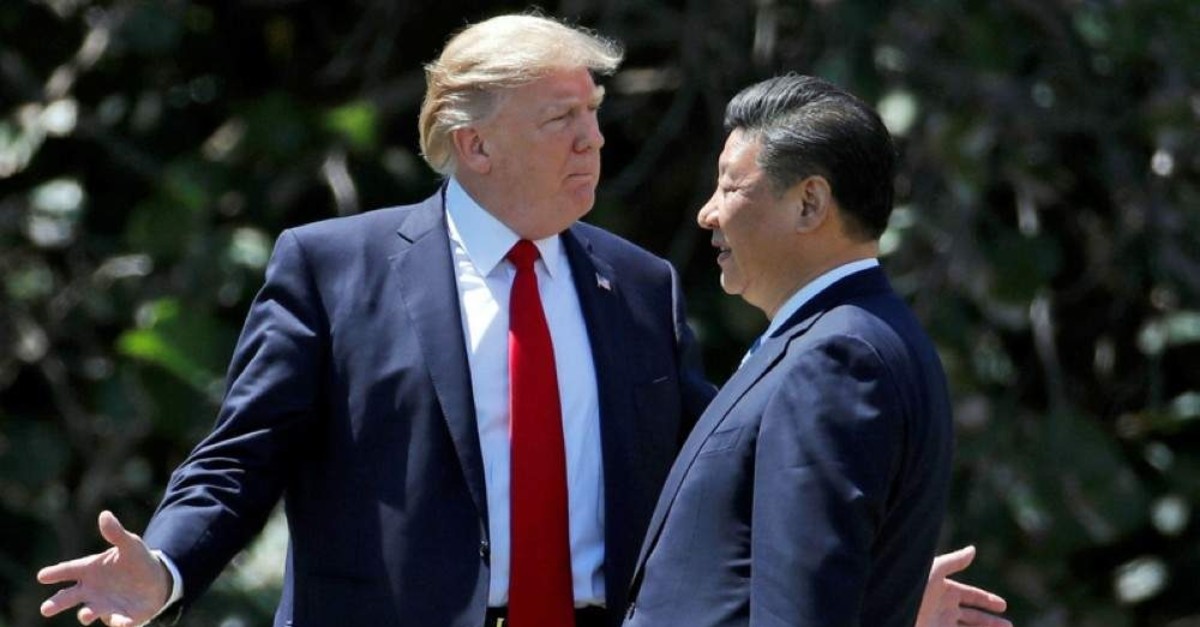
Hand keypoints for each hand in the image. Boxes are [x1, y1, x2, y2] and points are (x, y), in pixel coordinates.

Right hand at [38, 510, 170, 625]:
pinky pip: (120, 622)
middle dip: (57, 603)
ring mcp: (105, 605)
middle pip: (70, 597)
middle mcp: (92, 590)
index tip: (41, 576)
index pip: (69, 570)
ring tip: (85, 615)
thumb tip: (104, 515)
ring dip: (87, 614)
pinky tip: (121, 624)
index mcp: (90, 570)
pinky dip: (119, 623)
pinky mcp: (123, 617)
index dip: (56, 573)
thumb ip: (116, 533)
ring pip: (91, 612)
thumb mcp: (129, 544)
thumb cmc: (136, 560)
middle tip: (46, 609)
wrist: (156, 579)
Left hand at [915, 545, 1011, 626]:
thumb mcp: (934, 570)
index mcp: (946, 590)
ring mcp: (941, 623)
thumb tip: (973, 549)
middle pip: (972, 616)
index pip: (971, 595)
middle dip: (990, 621)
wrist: (892, 607)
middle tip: (1008, 626)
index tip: (1003, 605)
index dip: (987, 600)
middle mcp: (945, 607)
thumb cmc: (911, 586)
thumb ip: (954, 561)